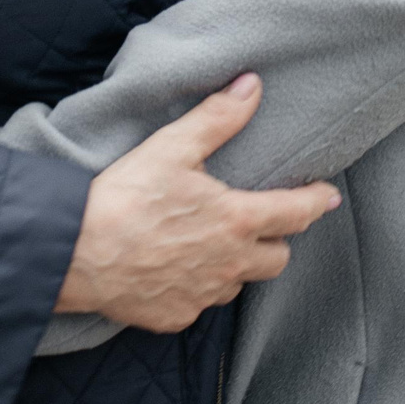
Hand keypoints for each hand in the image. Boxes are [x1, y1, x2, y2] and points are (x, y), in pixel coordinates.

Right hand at [56, 75, 339, 332]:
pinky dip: (198, 285)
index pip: (296, 213)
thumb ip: (218, 118)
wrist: (77, 251)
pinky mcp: (175, 316)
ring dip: (236, 264)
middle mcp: (229, 264)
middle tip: (262, 222)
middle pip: (276, 259)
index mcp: (235, 220)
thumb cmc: (126, 197)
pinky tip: (176, 268)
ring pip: (238, 283)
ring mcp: (203, 295)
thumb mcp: (173, 147)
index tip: (327, 196)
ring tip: (214, 244)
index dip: (316, 202)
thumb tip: (251, 87)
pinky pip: (200, 302)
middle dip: (277, 240)